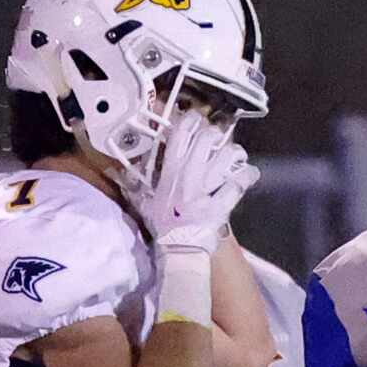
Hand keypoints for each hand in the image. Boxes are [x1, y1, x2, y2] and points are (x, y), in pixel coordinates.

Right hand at [130, 112, 255, 255]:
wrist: (179, 249)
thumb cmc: (162, 226)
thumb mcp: (144, 202)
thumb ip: (134, 183)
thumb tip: (116, 169)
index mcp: (170, 172)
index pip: (179, 136)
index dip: (189, 121)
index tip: (196, 117)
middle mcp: (189, 176)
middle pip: (206, 140)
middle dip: (215, 133)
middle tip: (218, 136)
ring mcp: (207, 189)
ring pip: (225, 158)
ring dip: (235, 152)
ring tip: (236, 153)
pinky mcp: (223, 203)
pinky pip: (239, 184)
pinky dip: (247, 176)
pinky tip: (250, 173)